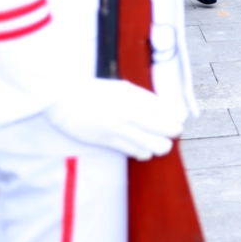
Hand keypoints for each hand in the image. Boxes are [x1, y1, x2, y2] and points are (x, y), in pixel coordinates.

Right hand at [44, 78, 182, 159]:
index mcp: (133, 94)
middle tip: (172, 133)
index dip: (175, 117)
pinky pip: (132, 149)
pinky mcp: (106, 138)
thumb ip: (141, 98)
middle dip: (171, 131)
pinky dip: (143, 152)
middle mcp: (129, 109)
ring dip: (160, 146)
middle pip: (164, 125)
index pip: (166, 108)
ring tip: (161, 147)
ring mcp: (118, 125)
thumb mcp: (120, 88)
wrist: (61, 97)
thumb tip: (163, 109)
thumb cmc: (92, 91)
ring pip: (151, 141)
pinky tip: (145, 153)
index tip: (178, 120)